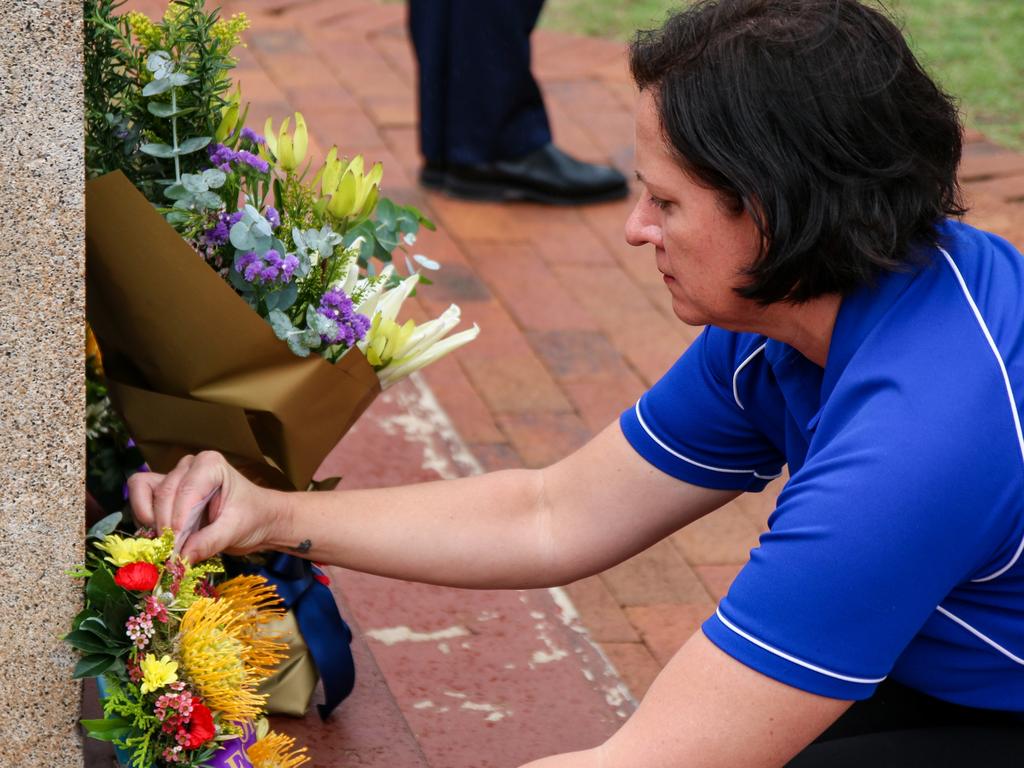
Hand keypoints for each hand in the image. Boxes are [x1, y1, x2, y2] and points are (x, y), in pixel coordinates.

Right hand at [127, 452, 280, 562]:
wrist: (257, 520)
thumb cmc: (251, 517)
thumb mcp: (236, 530)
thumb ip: (210, 541)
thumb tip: (182, 557)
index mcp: (210, 464)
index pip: (185, 489)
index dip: (178, 518)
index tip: (177, 544)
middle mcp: (189, 466)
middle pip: (163, 493)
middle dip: (165, 525)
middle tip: (172, 552)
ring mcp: (174, 478)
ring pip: (146, 494)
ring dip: (152, 522)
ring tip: (169, 543)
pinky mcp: (163, 494)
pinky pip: (141, 501)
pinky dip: (146, 520)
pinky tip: (162, 537)